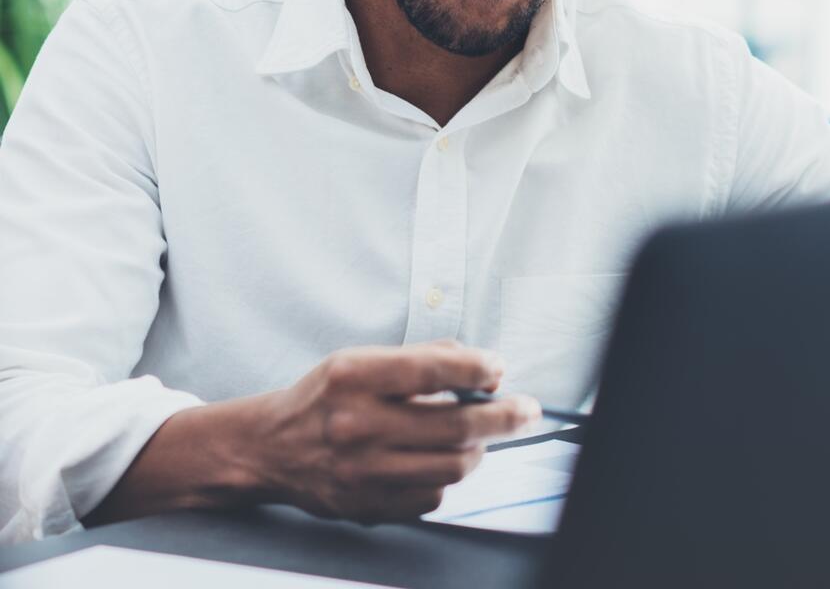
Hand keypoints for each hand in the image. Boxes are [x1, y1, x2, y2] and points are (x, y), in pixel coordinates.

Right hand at [249, 339, 539, 522]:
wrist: (269, 449)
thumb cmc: (324, 398)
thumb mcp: (360, 359)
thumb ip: (421, 357)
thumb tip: (482, 365)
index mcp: (353, 378)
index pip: (432, 370)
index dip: (478, 368)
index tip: (500, 369)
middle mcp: (356, 425)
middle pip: (455, 425)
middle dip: (504, 416)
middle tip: (526, 409)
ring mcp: (361, 472)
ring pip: (452, 465)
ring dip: (480, 448)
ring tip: (482, 434)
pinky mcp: (366, 506)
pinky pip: (432, 495)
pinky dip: (448, 475)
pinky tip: (443, 459)